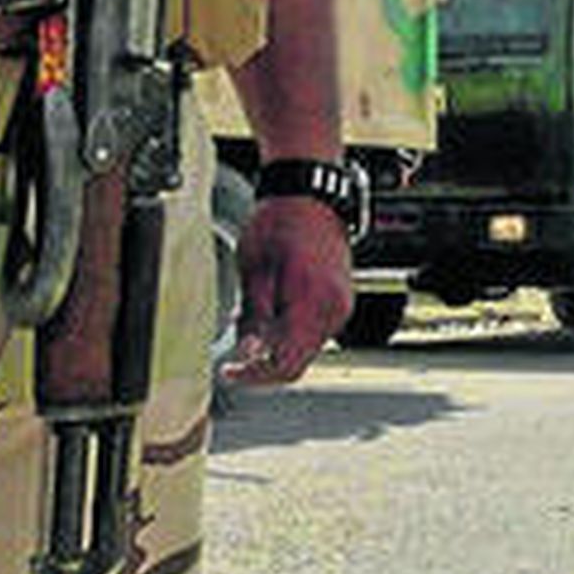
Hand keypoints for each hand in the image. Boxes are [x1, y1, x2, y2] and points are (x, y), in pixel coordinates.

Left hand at [223, 197, 352, 384]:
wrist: (310, 197)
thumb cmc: (281, 223)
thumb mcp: (254, 270)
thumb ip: (254, 317)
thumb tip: (248, 352)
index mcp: (311, 300)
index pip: (288, 363)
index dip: (256, 376)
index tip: (231, 372)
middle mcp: (333, 308)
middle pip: (299, 360)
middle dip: (265, 362)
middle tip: (236, 351)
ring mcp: (341, 305)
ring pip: (308, 348)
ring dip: (279, 346)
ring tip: (254, 320)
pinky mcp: (341, 300)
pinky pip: (316, 331)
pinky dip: (293, 331)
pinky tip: (275, 311)